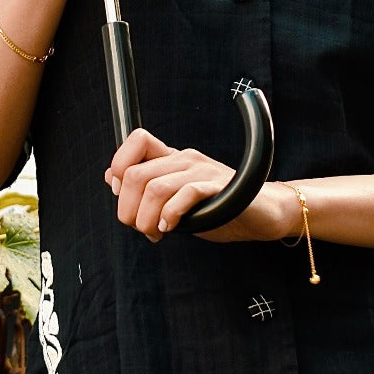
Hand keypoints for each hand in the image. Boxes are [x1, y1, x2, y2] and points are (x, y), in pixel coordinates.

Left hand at [105, 130, 300, 243]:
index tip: (126, 198)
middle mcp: (185, 159)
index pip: (137, 141)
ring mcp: (202, 171)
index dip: (121, 166)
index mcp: (173, 159)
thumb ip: (147, 189)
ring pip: (155, 188)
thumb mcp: (175, 199)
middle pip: (136, 175)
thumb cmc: (218, 208)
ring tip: (157, 232)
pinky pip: (186, 194)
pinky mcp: (219, 188)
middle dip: (129, 210)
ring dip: (147, 219)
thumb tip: (112, 177)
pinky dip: (171, 214)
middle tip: (142, 228)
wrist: (261, 213)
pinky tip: (171, 227)